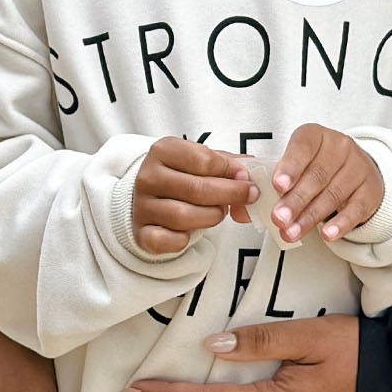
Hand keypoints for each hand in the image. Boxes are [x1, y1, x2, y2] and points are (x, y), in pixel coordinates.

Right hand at [133, 139, 257, 253]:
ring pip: (183, 216)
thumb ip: (227, 162)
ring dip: (211, 216)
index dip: (230, 171)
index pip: (203, 160)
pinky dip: (185, 239)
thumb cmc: (181, 176)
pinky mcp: (141, 232)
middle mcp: (148, 177)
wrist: (150, 196)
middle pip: (196, 189)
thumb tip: (250, 168)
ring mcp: (143, 206)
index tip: (246, 178)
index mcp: (164, 151)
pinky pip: (167, 240)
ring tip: (219, 212)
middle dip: (229, 195)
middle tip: (247, 196)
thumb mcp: (201, 159)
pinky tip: (193, 231)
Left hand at [271, 124, 382, 242]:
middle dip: (295, 200)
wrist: (357, 169)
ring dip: (310, 217)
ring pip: (333, 194)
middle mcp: (340, 147)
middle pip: (317, 176)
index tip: (277, 185)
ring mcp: (358, 167)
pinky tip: (327, 233)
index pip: (304, 146)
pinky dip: (340, 224)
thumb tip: (263, 200)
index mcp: (318, 135)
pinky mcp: (371, 190)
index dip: (290, 166)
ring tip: (292, 232)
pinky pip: (355, 209)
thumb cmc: (321, 165)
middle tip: (279, 217)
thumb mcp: (302, 161)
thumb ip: (285, 176)